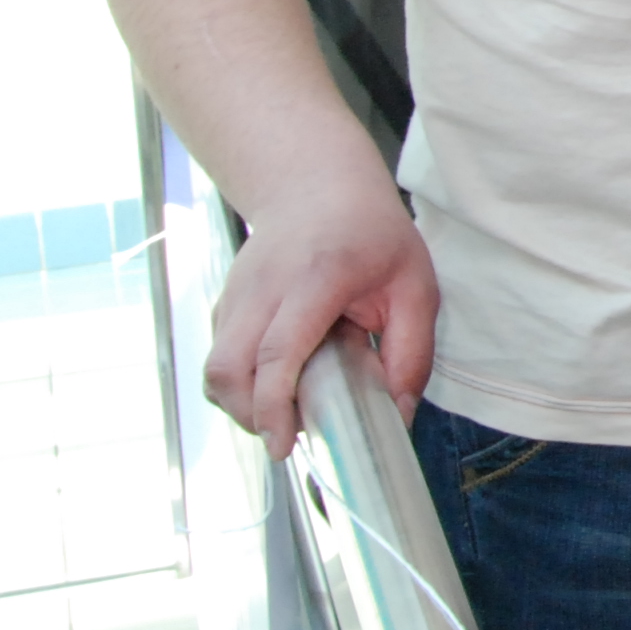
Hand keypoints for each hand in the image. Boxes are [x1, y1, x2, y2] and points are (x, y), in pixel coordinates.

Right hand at [205, 169, 433, 459]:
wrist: (314, 186)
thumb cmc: (371, 234)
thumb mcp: (414, 285)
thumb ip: (410, 352)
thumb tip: (397, 414)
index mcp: (316, 278)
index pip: (278, 350)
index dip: (274, 404)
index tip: (283, 443)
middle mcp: (263, 287)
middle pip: (230, 368)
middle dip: (253, 416)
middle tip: (293, 434)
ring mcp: (235, 295)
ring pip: (215, 369)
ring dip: (243, 405)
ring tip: (287, 412)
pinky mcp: (223, 306)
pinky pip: (219, 360)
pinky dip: (240, 386)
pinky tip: (277, 385)